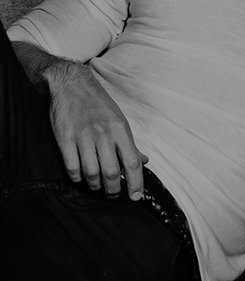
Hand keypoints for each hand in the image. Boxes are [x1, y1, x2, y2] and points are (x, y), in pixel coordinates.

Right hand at [44, 60, 147, 199]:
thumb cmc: (98, 104)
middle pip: (112, 172)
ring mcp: (83, 136)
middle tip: (113, 195)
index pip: (132, 162)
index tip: (136, 197)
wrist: (71, 84)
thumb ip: (130, 143)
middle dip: (114, 190)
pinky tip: (81, 178)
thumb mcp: (119, 120)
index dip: (136, 183)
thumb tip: (144, 161)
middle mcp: (104, 133)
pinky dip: (77, 178)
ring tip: (98, 187)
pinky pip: (72, 167)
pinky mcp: (65, 138)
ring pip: (92, 173)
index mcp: (120, 129)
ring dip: (96, 186)